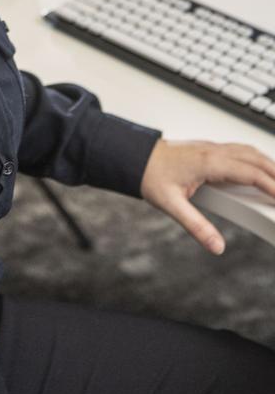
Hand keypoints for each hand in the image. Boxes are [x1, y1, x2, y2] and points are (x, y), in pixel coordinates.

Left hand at [140, 138, 274, 253]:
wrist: (133, 156)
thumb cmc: (150, 175)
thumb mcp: (171, 205)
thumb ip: (196, 226)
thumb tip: (216, 245)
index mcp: (208, 163)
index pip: (250, 172)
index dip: (271, 185)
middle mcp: (213, 151)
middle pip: (255, 158)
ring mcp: (211, 148)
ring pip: (249, 151)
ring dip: (268, 164)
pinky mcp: (209, 149)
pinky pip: (240, 150)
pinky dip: (256, 160)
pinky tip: (258, 169)